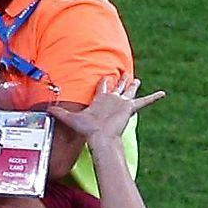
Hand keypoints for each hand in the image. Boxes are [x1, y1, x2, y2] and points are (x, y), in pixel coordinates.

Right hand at [41, 76, 163, 143]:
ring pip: (130, 91)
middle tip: (125, 74)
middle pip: (117, 86)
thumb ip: (59, 114)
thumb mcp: (72, 120)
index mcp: (100, 98)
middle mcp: (112, 97)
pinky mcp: (130, 108)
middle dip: (121, 80)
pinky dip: (154, 98)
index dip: (104, 81)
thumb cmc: (87, 128)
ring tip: (137, 80)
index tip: (106, 76)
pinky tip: (163, 94)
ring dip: (133, 85)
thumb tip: (45, 111)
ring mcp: (122, 102)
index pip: (102, 86)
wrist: (100, 134)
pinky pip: (144, 101)